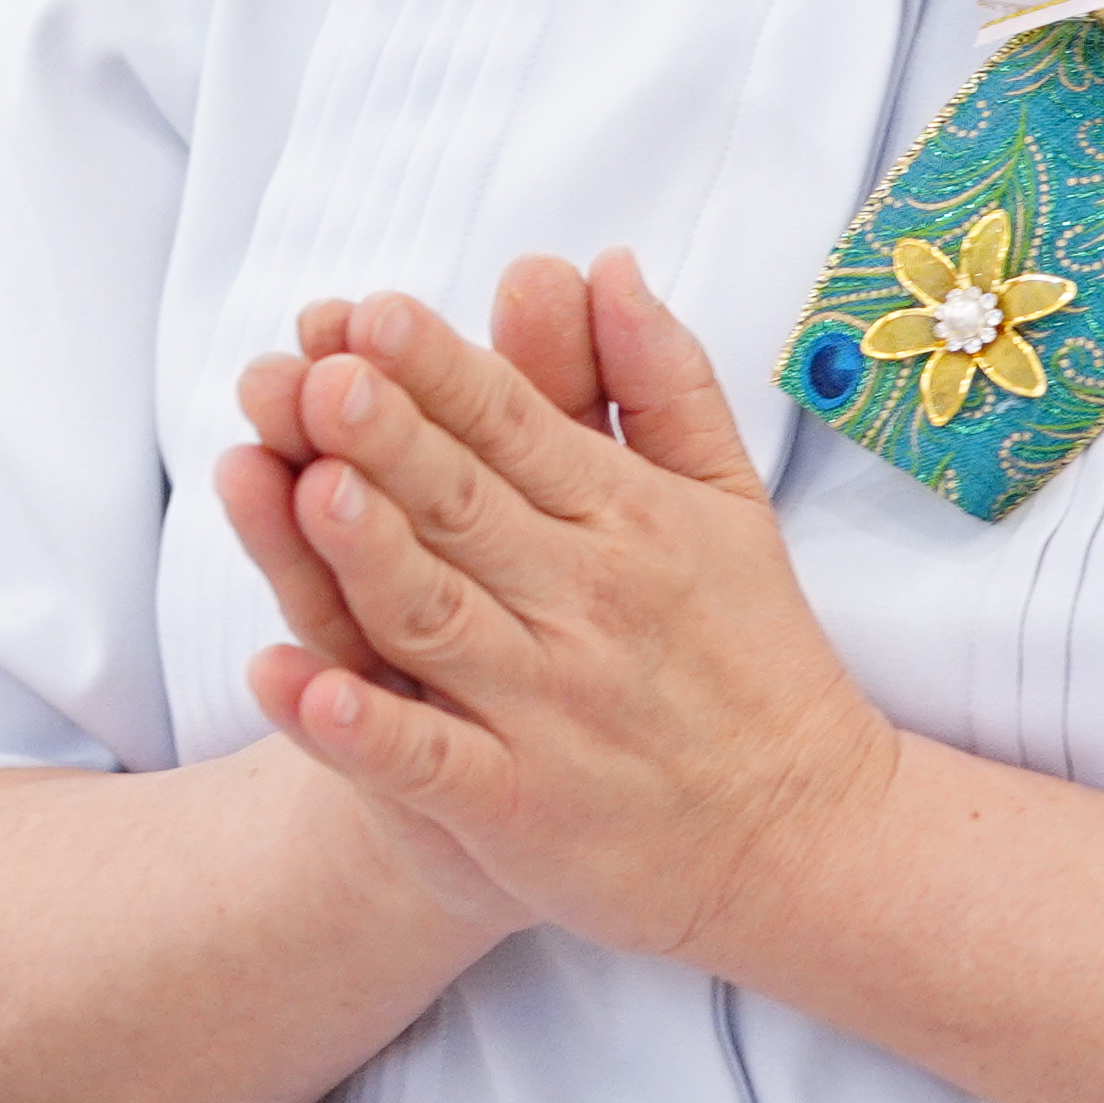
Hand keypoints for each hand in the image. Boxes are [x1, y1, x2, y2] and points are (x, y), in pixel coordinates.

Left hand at [221, 253, 902, 974]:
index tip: (372, 313)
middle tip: (320, 374)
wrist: (810, 841)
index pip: (514, 427)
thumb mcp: (726, 501)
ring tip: (308, 492)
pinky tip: (293, 686)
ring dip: (371, 558)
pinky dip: (361, 730)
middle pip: (464, 508)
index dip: (441, 371)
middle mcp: (583, 606)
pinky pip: (429, 763)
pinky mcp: (519, 810)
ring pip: (438, 620)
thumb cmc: (752, 655)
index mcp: (625, 519)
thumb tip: (605, 262)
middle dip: (391, 440)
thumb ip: (659, 381)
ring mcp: (546, 711)